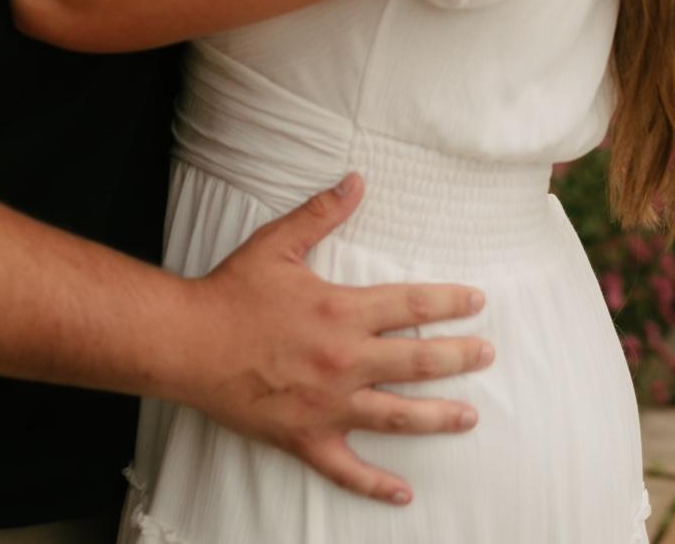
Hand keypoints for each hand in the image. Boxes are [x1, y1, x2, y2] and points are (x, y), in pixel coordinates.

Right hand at [180, 174, 491, 505]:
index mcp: (341, 311)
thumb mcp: (278, 243)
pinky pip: (348, 468)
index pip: (410, 304)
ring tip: (470, 416)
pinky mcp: (305, 436)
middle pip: (417, 361)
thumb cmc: (232, 291)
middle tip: (487, 354)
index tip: (477, 302)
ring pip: (398, 416)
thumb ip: (322, 213)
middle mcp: (344, 360)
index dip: (448, 301)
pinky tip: (403, 493)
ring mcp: (328, 404)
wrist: (188, 342)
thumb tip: (356, 181)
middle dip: (459, 357)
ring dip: (439, 416)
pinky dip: (376, 484)